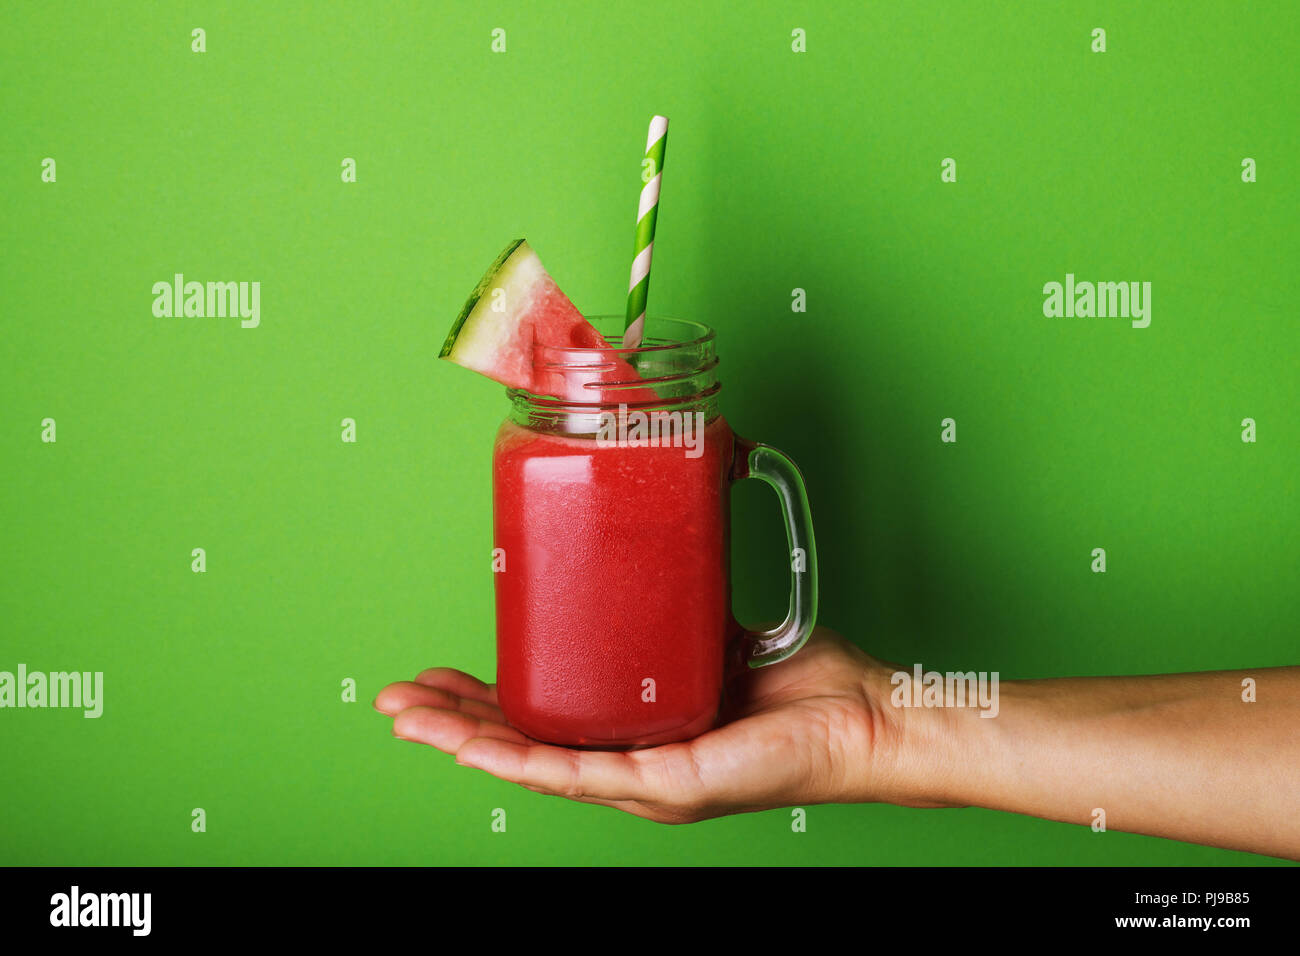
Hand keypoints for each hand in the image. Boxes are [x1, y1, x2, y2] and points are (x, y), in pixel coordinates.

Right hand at [374, 626, 943, 822]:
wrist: (867, 718)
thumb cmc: (805, 688)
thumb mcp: (717, 642)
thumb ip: (673, 617)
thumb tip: (646, 562)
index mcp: (639, 732)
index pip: (546, 718)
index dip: (485, 701)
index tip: (440, 674)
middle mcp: (633, 764)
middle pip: (524, 743)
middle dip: (454, 720)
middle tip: (398, 696)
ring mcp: (647, 781)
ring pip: (534, 763)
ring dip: (465, 738)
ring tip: (408, 716)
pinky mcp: (670, 786)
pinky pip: (580, 773)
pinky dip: (521, 759)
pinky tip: (473, 745)